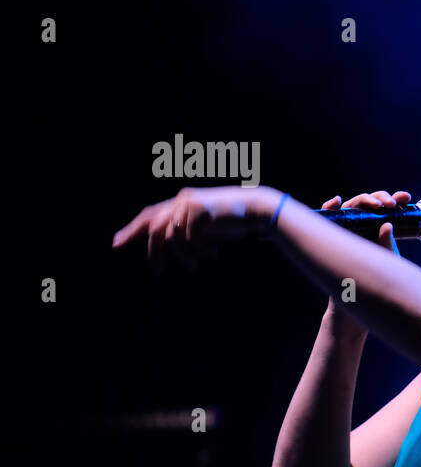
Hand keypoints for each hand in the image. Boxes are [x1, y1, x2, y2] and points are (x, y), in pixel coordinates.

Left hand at [111, 186, 277, 269]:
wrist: (257, 209)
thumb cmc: (233, 219)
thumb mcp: (204, 227)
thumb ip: (186, 232)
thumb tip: (169, 246)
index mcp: (180, 202)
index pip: (150, 214)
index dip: (133, 228)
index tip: (117, 242)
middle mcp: (181, 200)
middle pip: (151, 223)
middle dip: (135, 236)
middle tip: (122, 250)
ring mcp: (189, 204)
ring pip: (171, 234)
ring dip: (183, 254)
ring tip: (194, 266)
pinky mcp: (199, 210)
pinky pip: (189, 237)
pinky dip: (199, 250)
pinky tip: (211, 254)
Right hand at [319, 190, 408, 333]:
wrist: (354, 311)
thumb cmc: (374, 286)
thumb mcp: (385, 262)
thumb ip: (387, 244)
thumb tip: (388, 225)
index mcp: (377, 232)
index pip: (385, 210)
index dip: (395, 201)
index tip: (408, 199)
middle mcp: (361, 229)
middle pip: (368, 206)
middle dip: (381, 198)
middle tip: (393, 203)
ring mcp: (346, 233)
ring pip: (351, 209)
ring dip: (362, 201)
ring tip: (376, 204)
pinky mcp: (332, 241)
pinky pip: (328, 221)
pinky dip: (329, 208)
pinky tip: (336, 201)